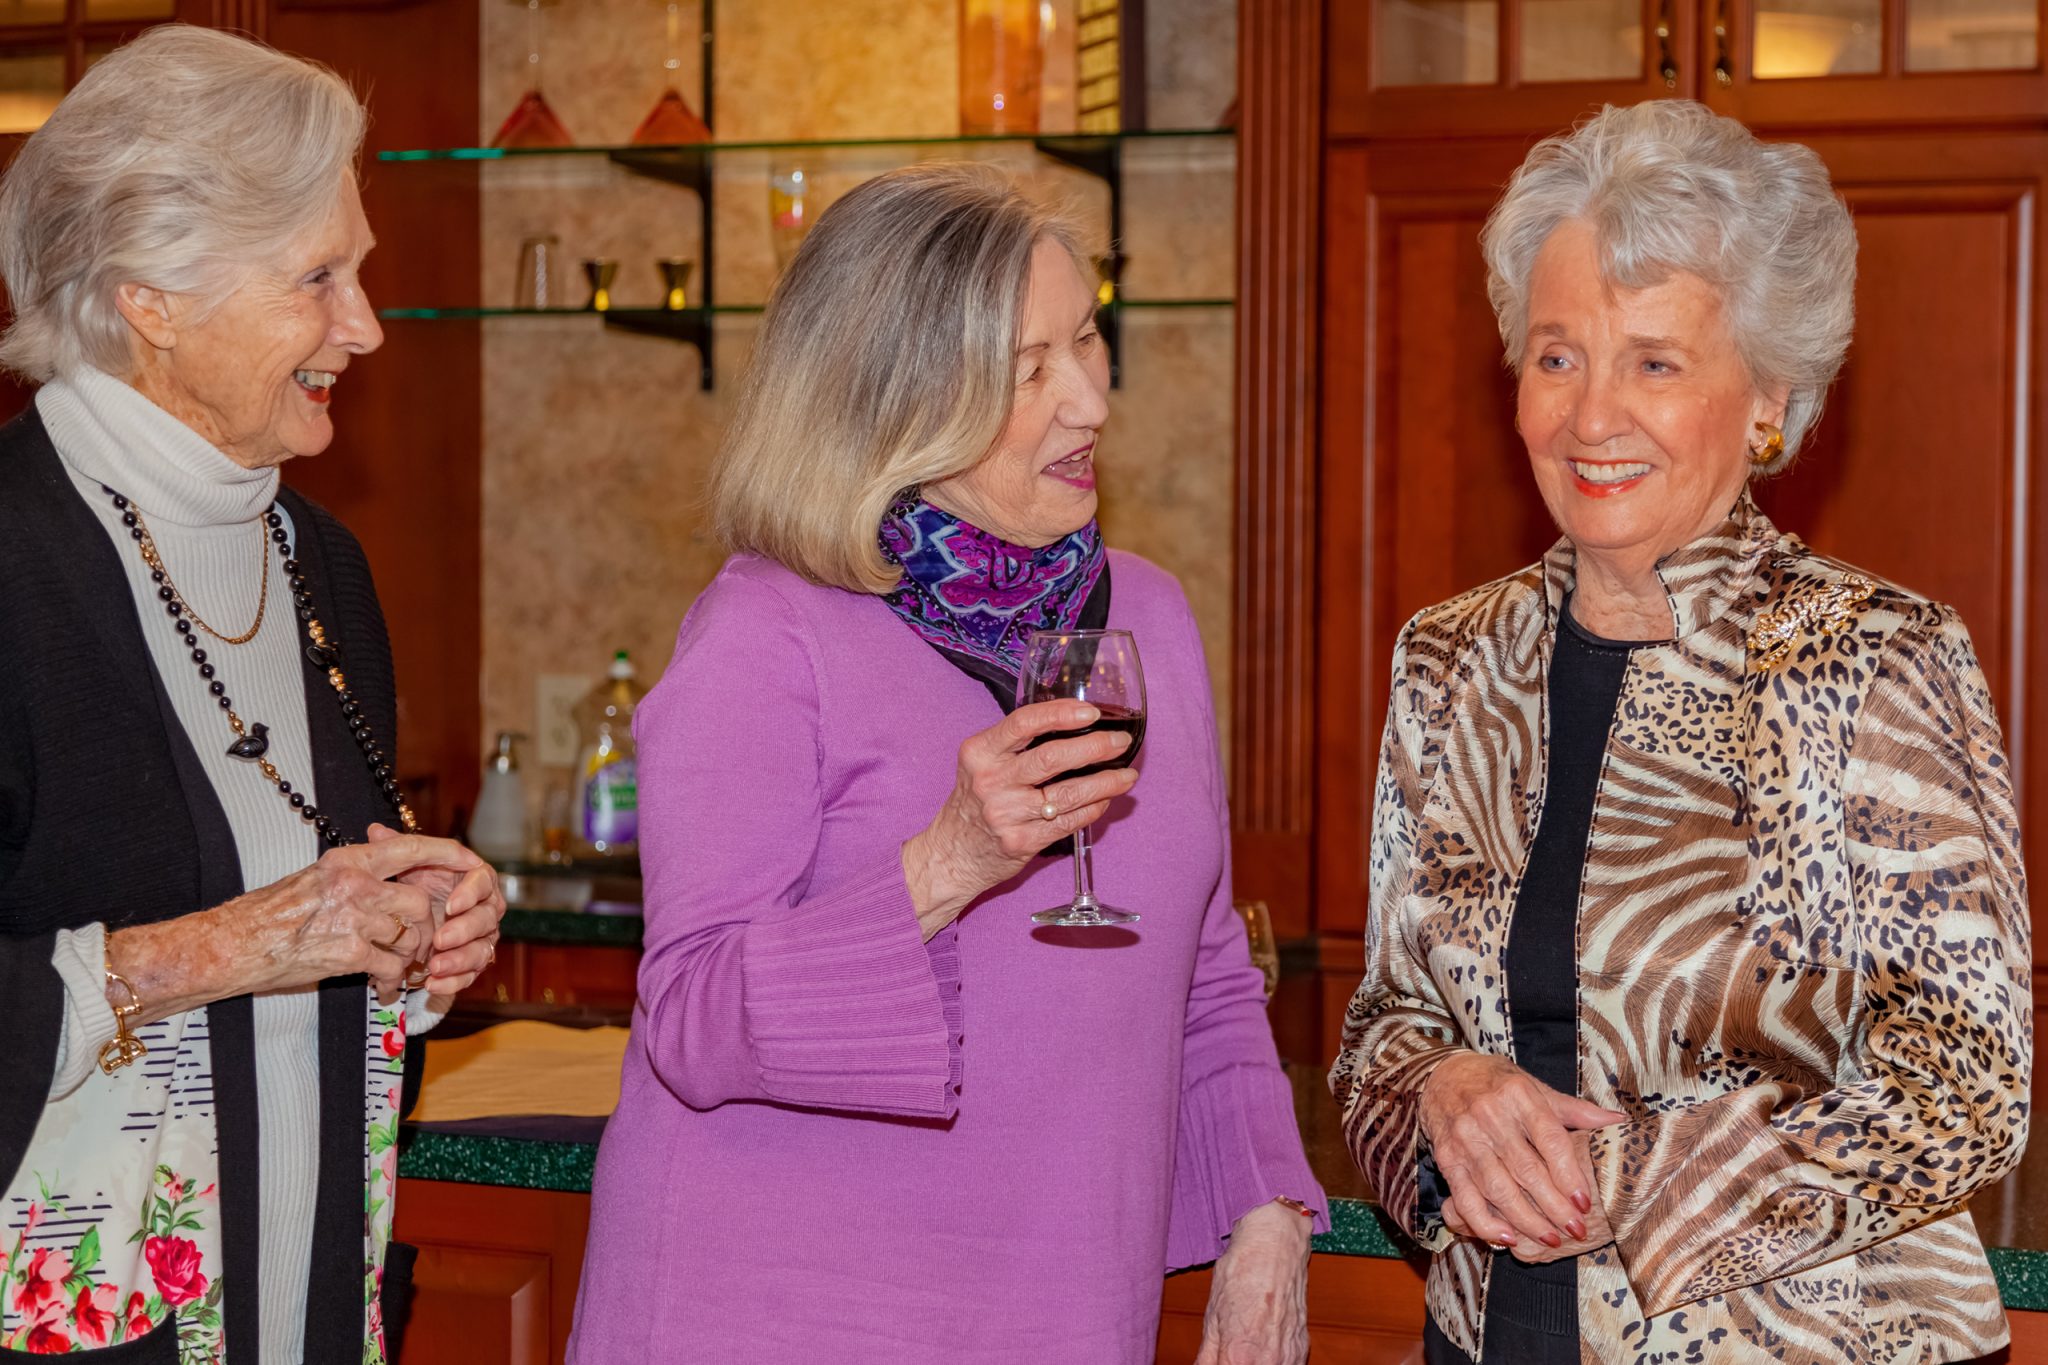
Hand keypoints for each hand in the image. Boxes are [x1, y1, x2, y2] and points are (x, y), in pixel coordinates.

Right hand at [108, 834, 480, 1019]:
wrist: (234, 944)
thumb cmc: (271, 914)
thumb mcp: (316, 879)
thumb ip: (356, 875)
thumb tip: (392, 879)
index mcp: (348, 861)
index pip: (410, 847)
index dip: (445, 855)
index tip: (468, 863)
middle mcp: (354, 884)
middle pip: (418, 903)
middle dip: (425, 929)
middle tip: (418, 945)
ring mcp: (352, 918)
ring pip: (409, 937)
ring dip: (408, 958)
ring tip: (397, 968)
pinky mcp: (347, 953)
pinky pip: (390, 968)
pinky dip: (391, 982)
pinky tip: (382, 989)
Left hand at [367, 823, 505, 1000]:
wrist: (408, 920)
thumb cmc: (411, 886)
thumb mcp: (402, 866)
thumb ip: (395, 849)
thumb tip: (375, 831)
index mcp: (473, 879)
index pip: (483, 881)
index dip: (470, 893)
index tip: (450, 904)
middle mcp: (484, 907)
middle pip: (487, 918)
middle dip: (465, 930)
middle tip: (440, 939)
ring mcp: (481, 937)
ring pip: (483, 950)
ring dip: (460, 959)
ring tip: (435, 966)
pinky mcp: (471, 962)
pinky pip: (471, 974)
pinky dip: (453, 981)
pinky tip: (432, 984)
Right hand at [899, 700, 1138, 936]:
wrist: (952, 855)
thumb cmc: (973, 802)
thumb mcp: (980, 763)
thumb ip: (1015, 744)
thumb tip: (1073, 724)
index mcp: (980, 752)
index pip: (1024, 722)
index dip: (1061, 714)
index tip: (1091, 711)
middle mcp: (991, 781)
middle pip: (1052, 757)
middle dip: (1095, 747)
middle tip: (1120, 742)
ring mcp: (1006, 814)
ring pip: (1068, 792)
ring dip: (1105, 782)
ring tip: (1127, 775)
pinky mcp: (1021, 842)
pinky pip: (1068, 821)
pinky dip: (1093, 808)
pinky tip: (1106, 799)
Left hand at [1194, 1202, 1310, 1364]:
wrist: (1276, 1244)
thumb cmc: (1243, 1271)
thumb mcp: (1213, 1315)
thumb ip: (1206, 1355)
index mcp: (1240, 1355)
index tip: (1215, 1359)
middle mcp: (1269, 1361)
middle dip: (1233, 1364)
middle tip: (1226, 1353)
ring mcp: (1289, 1356)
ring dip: (1254, 1364)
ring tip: (1243, 1350)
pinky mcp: (1302, 1348)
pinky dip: (1272, 1361)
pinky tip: (1262, 1348)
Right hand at [1418, 1052, 1623, 1251]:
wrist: (1441, 1074)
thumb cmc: (1496, 1083)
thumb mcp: (1534, 1087)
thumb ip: (1574, 1109)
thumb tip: (1618, 1121)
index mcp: (1519, 1096)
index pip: (1550, 1140)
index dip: (1569, 1175)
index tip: (1585, 1203)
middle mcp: (1490, 1116)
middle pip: (1527, 1170)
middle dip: (1555, 1207)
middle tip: (1577, 1230)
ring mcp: (1466, 1139)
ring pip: (1499, 1189)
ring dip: (1527, 1220)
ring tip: (1551, 1239)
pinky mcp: (1446, 1158)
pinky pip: (1465, 1197)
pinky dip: (1484, 1221)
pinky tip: (1507, 1237)